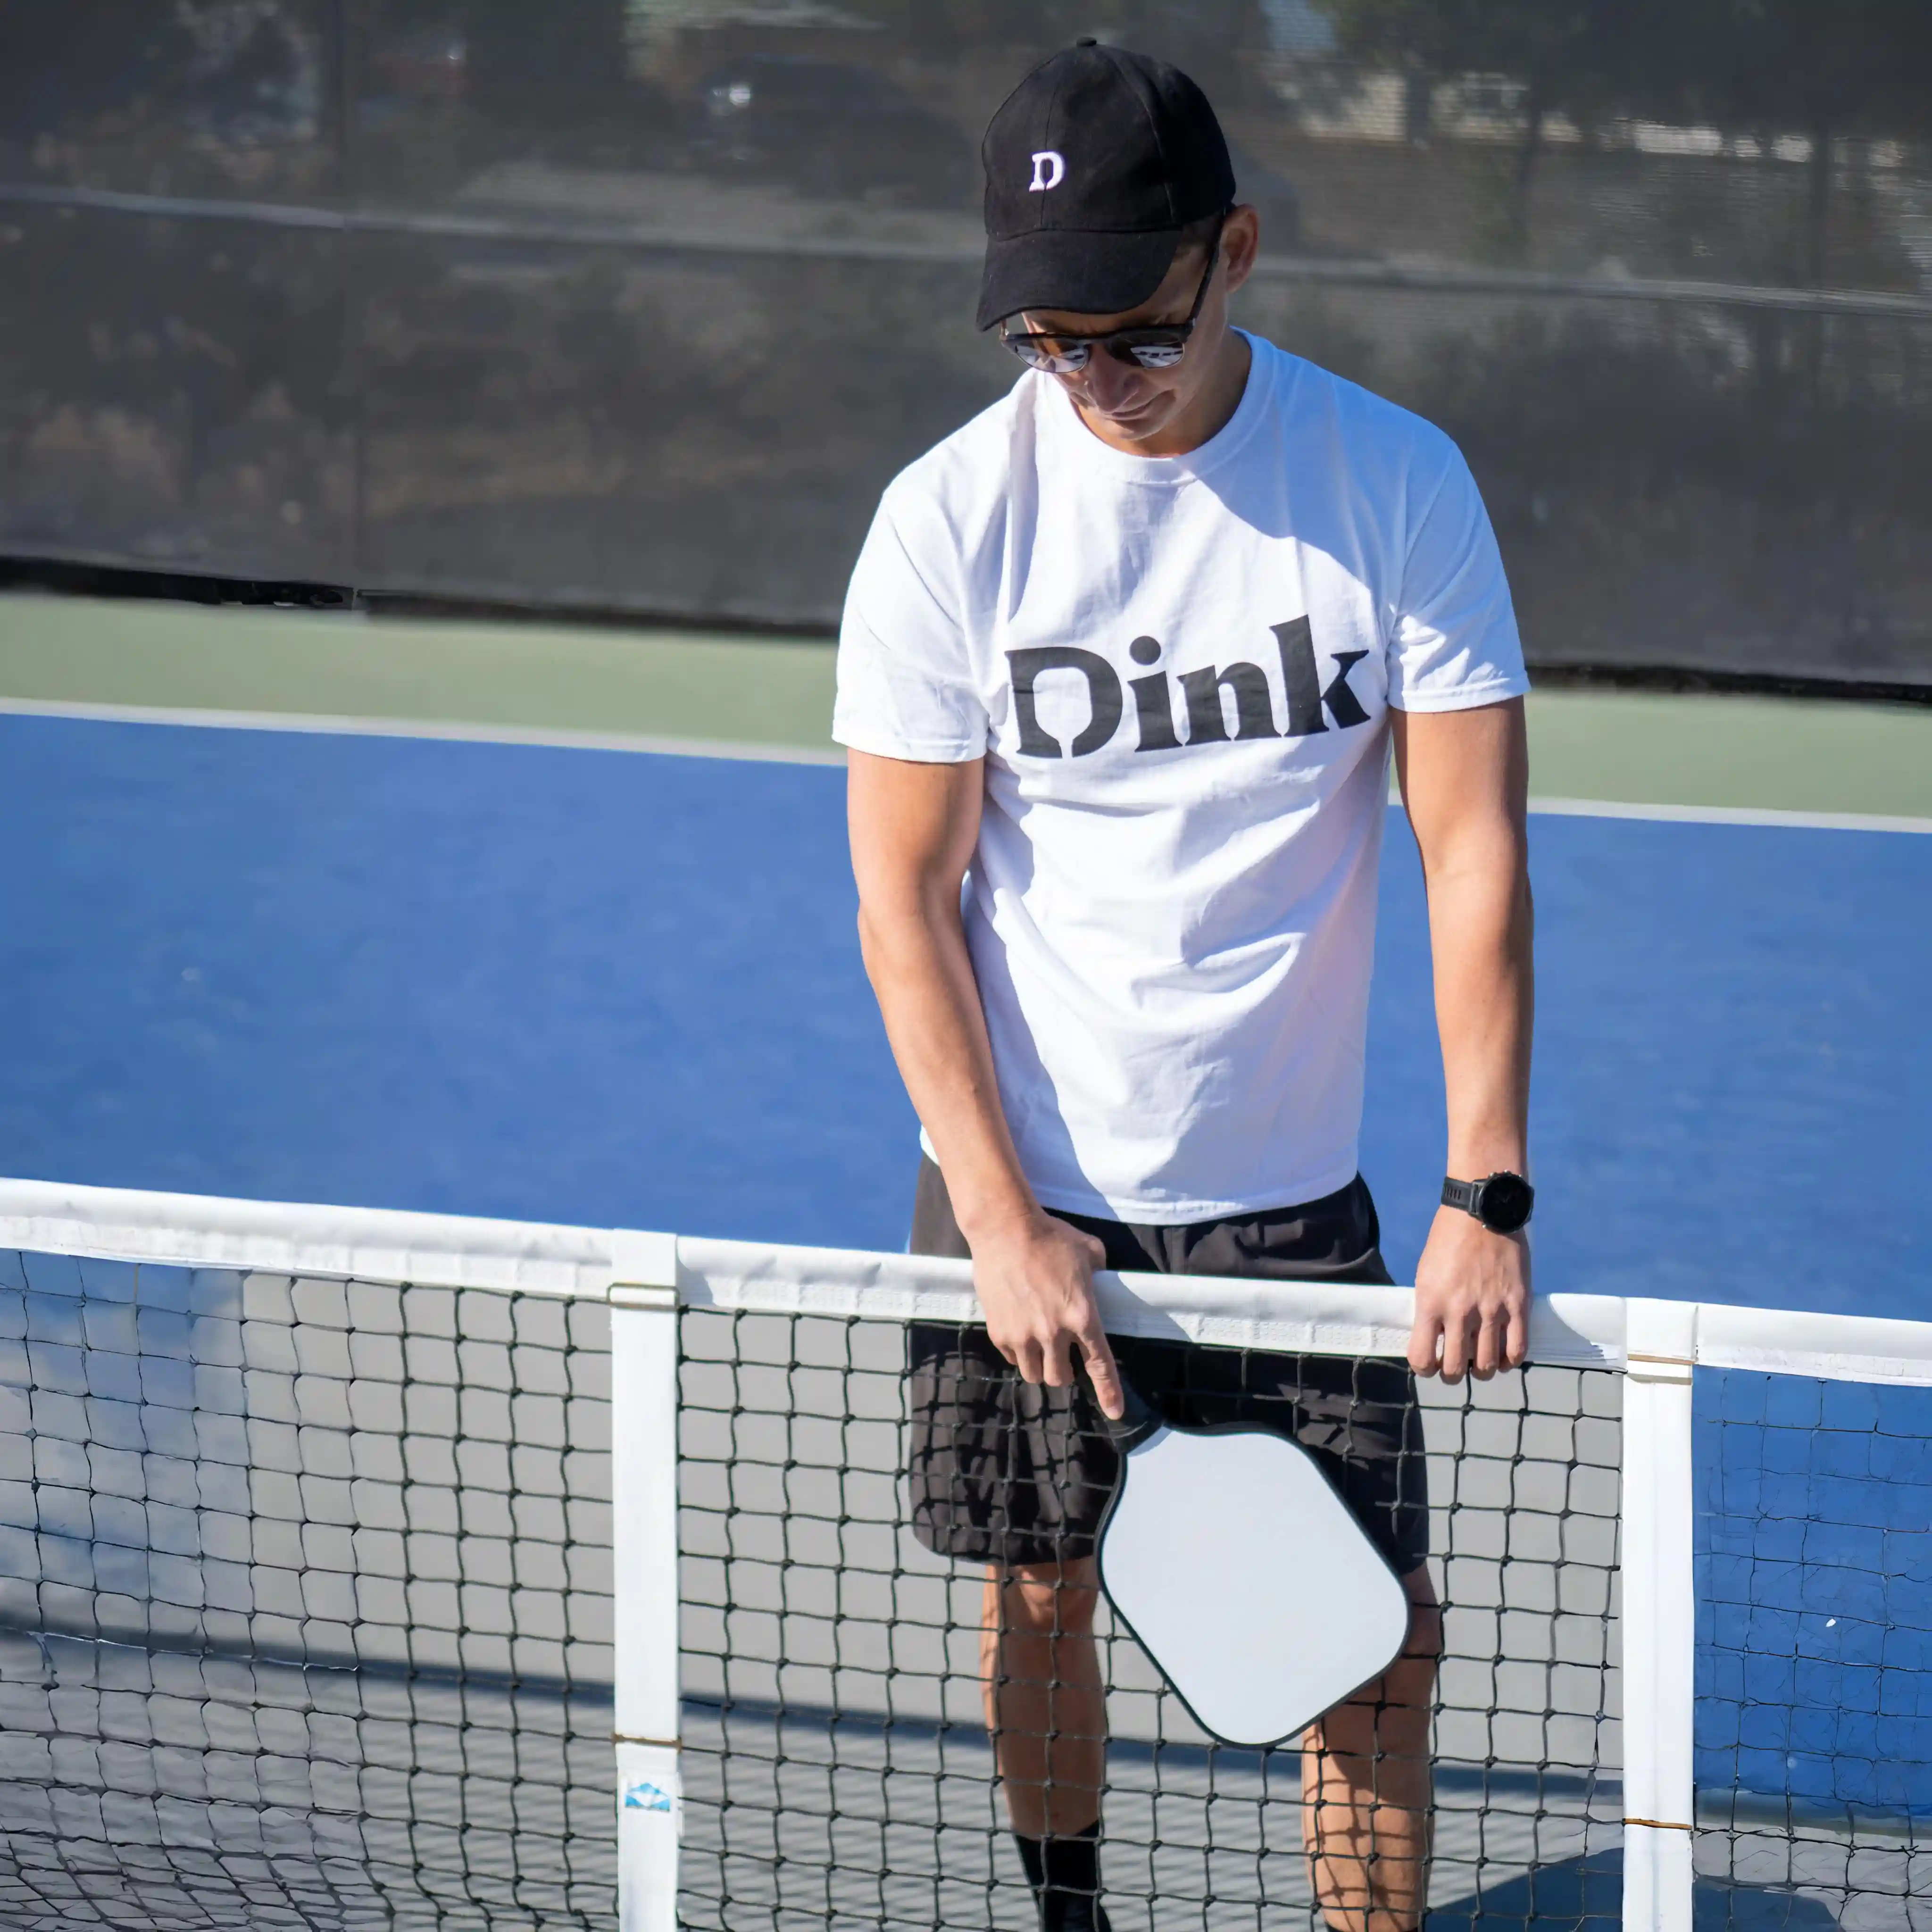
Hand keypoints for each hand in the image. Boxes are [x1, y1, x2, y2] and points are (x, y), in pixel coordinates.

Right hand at [971, 1212, 1123, 1417]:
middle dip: (1064, 1372)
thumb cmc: (1050, 1236)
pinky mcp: (999, 1331)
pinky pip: (1012, 1358)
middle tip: (1063, 1356)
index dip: (1109, 1392)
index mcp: (1082, 1315)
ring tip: (1039, 1347)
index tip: (1115, 1412)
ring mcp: (1023, 1334)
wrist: (1005, 1228)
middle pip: (1061, 1378)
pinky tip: (1020, 1331)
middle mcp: (1053, 1332)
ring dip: (1040, 1366)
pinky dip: (1019, 1352)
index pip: (1100, 1364)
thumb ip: (1101, 1271)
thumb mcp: (1089, 1250)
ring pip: (1034, 1375)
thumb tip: (1101, 1278)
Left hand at [1408, 1206, 1530, 1382]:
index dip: (1424, 1368)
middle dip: (1452, 1374)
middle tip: (1455, 1366)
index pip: (1422, 1358)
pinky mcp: (1518, 1305)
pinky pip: (1517, 1350)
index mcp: (1431, 1303)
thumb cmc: (1448, 1241)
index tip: (1428, 1363)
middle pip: (1456, 1369)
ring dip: (1482, 1370)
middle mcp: (1460, 1312)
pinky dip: (1509, 1361)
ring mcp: (1492, 1310)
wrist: (1482, 1211)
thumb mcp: (1425, 1275)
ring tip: (1480, 1361)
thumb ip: (1429, 1308)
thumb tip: (1433, 1339)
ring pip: (1488, 1366)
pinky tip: (1503, 1356)